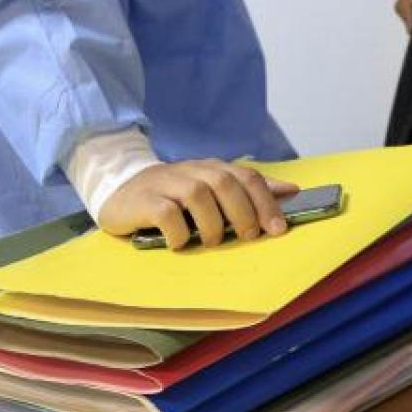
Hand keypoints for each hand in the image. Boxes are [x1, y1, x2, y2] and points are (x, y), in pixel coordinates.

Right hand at [97, 159, 297, 250]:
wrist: (120, 190)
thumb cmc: (174, 196)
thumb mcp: (213, 189)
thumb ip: (249, 190)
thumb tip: (291, 191)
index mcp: (212, 168)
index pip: (247, 177)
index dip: (266, 202)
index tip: (278, 229)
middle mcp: (191, 171)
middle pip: (225, 183)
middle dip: (243, 213)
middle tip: (247, 236)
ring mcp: (166, 184)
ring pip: (198, 195)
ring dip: (211, 224)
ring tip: (211, 241)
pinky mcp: (143, 200)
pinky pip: (166, 214)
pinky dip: (178, 232)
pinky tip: (179, 243)